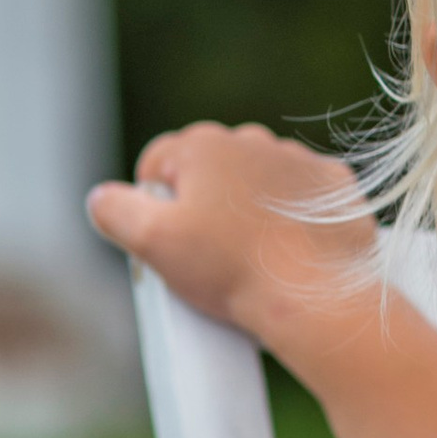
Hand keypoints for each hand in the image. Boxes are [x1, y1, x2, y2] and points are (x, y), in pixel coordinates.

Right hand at [88, 122, 376, 381]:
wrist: (315, 297)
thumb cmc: (231, 270)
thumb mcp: (151, 243)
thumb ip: (114, 212)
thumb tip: (102, 198)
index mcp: (203, 144)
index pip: (158, 163)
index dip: (152, 204)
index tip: (166, 241)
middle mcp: (252, 140)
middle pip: (208, 169)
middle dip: (201, 204)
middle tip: (206, 253)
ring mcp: (298, 159)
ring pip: (256, 179)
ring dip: (247, 207)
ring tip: (248, 254)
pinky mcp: (335, 185)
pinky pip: (301, 194)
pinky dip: (291, 216)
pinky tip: (287, 248)